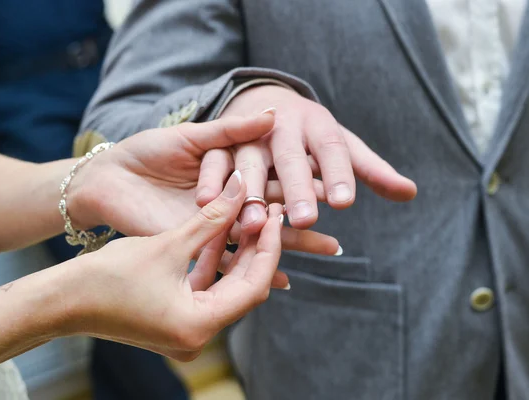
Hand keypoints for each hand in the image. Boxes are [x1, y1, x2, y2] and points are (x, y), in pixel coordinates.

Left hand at [67, 112, 338, 256]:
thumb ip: (232, 131)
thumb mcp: (193, 136)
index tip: (336, 191)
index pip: (274, 183)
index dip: (303, 187)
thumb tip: (275, 113)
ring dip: (285, 251)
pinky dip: (251, 268)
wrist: (108, 176)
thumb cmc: (146, 151)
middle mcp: (226, 204)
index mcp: (230, 175)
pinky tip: (278, 281)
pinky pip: (227, 257)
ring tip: (318, 260)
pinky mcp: (194, 242)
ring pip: (255, 240)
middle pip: (272, 218)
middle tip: (335, 245)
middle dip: (302, 229)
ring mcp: (212, 226)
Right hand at [70, 172, 283, 360]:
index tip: (275, 215)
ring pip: (226, 287)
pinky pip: (206, 290)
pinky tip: (219, 234)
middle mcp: (198, 336)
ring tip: (247, 217)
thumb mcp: (167, 243)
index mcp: (199, 325)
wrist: (61, 301)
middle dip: (256, 247)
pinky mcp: (174, 322)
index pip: (255, 284)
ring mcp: (185, 331)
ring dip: (235, 253)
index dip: (269, 246)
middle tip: (267, 210)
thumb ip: (210, 217)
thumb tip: (241, 186)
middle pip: (245, 287)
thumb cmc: (107, 276)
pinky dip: (213, 263)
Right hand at [196, 85, 417, 233]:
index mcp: (318, 125)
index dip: (338, 174)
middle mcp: (284, 128)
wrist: (268, 102)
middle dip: (297, 188)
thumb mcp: (342, 146)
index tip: (345, 203)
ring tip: (254, 223)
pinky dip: (210, 180)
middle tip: (304, 218)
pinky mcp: (222, 140)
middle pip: (291, 158)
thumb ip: (371, 170)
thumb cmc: (313, 135)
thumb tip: (411, 193)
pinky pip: (215, 161)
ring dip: (249, 191)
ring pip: (249, 162)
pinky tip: (206, 203)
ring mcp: (250, 134)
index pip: (333, 149)